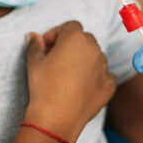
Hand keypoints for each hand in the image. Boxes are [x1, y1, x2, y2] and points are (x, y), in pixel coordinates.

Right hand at [25, 21, 116, 141]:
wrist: (57, 116)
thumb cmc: (44, 86)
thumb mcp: (34, 62)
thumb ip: (35, 45)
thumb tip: (33, 36)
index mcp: (75, 38)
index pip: (70, 26)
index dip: (57, 33)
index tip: (46, 46)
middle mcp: (94, 48)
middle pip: (84, 39)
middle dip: (71, 45)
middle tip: (55, 59)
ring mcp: (104, 66)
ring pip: (95, 56)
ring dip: (84, 60)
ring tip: (67, 75)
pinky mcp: (109, 84)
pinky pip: (104, 74)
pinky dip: (95, 77)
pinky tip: (81, 87)